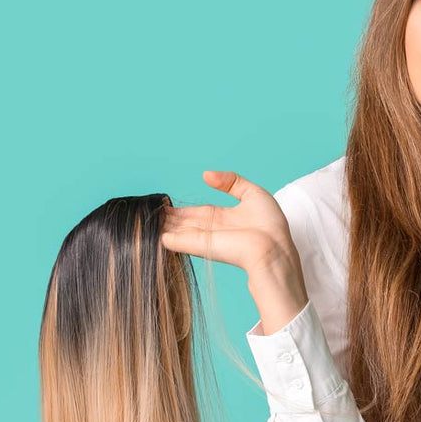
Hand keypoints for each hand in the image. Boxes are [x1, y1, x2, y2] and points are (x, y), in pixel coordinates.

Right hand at [160, 171, 306, 291]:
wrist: (274, 247)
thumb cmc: (270, 225)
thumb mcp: (253, 193)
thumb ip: (230, 181)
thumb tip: (206, 175)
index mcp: (226, 218)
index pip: (199, 213)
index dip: (182, 210)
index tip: (166, 206)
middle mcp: (214, 230)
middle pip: (186, 222)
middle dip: (169, 218)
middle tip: (150, 213)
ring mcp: (207, 239)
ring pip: (179, 231)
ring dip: (164, 226)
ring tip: (146, 220)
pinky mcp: (202, 246)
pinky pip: (179, 240)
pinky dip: (167, 237)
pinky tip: (154, 234)